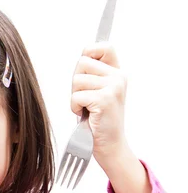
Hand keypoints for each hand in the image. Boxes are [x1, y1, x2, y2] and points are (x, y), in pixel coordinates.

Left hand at [71, 42, 127, 162]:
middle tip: (85, 98)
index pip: (103, 47)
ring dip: (75, 96)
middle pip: (82, 62)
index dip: (89, 53)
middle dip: (76, 81)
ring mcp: (113, 87)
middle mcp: (118, 77)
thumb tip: (83, 55)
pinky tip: (86, 115)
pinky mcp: (105, 100)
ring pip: (76, 80)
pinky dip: (75, 107)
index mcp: (117, 72)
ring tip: (86, 108)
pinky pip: (76, 96)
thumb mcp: (99, 91)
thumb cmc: (99, 119)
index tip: (86, 71)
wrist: (110, 145)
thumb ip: (93, 73)